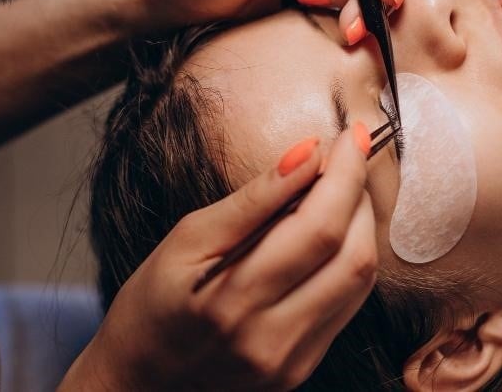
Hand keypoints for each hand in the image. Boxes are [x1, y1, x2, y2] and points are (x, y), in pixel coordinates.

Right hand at [60, 124, 377, 390]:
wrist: (139, 383)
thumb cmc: (152, 306)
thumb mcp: (187, 239)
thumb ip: (252, 200)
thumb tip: (306, 154)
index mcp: (234, 299)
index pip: (319, 229)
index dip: (345, 175)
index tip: (349, 135)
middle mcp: (272, 338)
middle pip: (353, 255)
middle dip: (360, 195)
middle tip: (346, 157)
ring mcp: (292, 361)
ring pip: (361, 282)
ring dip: (362, 226)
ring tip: (340, 190)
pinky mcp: (302, 368)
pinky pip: (348, 306)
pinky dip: (349, 260)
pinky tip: (330, 235)